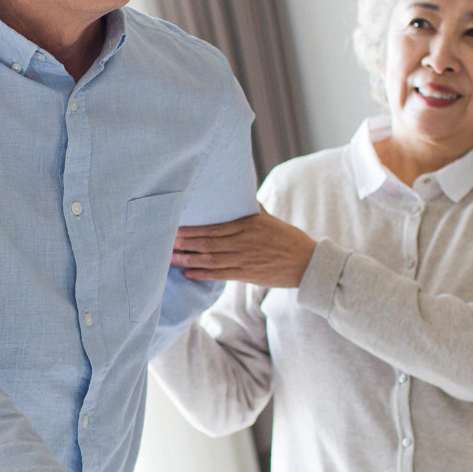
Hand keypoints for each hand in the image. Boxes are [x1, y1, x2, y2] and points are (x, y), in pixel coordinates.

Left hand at [172, 208, 316, 288]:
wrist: (307, 263)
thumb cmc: (288, 239)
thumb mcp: (270, 220)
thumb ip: (253, 210)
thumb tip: (241, 196)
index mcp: (249, 225)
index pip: (214, 226)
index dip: (193, 229)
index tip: (176, 228)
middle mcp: (244, 241)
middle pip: (208, 242)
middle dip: (184, 243)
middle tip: (164, 242)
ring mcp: (245, 259)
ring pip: (211, 259)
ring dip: (188, 259)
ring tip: (170, 258)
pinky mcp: (247, 275)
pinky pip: (220, 274)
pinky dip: (203, 274)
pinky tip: (188, 273)